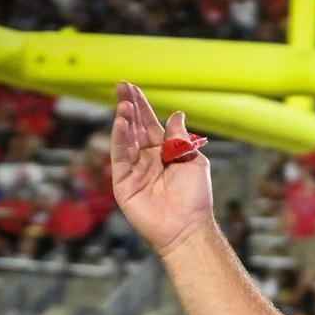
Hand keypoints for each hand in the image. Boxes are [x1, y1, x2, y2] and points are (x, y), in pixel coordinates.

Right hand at [111, 82, 213, 256]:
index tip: (132, 88)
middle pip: (134, 128)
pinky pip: (119, 157)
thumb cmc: (195, 197)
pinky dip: (119, 140)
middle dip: (128, 107)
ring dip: (123, 121)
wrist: (187, 227)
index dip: (142, 107)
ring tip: (123, 104)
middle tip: (120, 86)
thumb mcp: (193, 161)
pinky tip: (121, 124)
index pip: (150, 124)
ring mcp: (134, 170)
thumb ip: (180, 139)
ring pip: (125, 140)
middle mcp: (147, 159)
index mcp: (165, 153)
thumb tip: (176, 115)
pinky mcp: (123, 183)